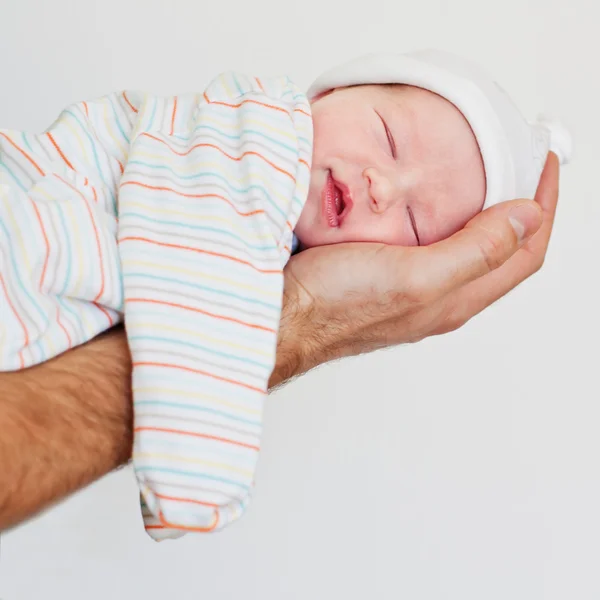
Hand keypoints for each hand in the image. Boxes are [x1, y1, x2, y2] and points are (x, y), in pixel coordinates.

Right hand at [280, 153, 558, 371]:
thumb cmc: (337, 303)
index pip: (524, 253)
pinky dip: (443, 216)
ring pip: (466, 247)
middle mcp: (440, 296)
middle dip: (520, 209)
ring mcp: (412, 287)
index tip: (542, 162)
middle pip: (501, 252)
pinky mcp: (386, 275)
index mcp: (456, 299)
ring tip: (482, 175)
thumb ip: (476, 251)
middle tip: (520, 166)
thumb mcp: (414, 276)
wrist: (284, 314)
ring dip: (483, 212)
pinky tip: (429, 198)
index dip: (544, 207)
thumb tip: (528, 217)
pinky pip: (431, 244)